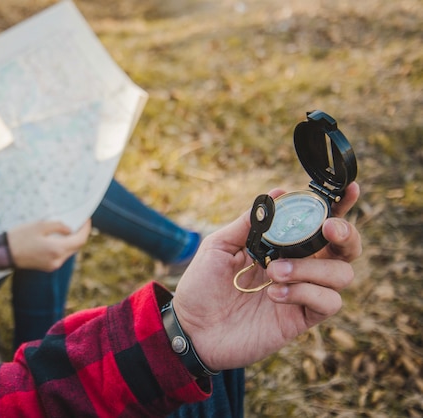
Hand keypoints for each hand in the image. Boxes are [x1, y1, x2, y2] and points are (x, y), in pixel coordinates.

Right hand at [7, 220, 91, 271]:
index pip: (80, 240)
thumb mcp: (39, 226)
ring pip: (69, 251)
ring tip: (69, 227)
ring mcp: (53, 265)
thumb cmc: (19, 237)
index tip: (86, 219)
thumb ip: (58, 226)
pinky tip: (59, 237)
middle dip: (80, 234)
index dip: (86, 229)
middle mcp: (57, 260)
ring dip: (72, 240)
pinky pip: (61, 255)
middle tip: (79, 221)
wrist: (3, 253)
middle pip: (76, 247)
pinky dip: (64, 245)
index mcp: (57, 250)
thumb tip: (70, 229)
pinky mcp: (47, 266)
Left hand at [173, 182, 361, 371]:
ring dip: (312, 268)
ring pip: (341, 274)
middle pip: (346, 249)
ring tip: (274, 272)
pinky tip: (274, 294)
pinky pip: (328, 302)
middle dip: (345, 234)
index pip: (319, 224)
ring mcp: (302, 294)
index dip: (341, 207)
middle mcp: (299, 268)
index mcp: (282, 246)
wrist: (192, 328)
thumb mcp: (219, 246)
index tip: (351, 190)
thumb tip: (277, 192)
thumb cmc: (203, 286)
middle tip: (327, 229)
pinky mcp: (300, 319)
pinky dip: (306, 293)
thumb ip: (248, 222)